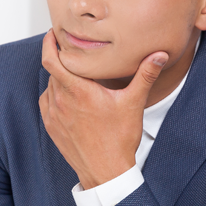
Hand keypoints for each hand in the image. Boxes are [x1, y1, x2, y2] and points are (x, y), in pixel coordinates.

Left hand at [39, 29, 167, 188]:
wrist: (105, 171)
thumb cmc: (119, 140)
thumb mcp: (134, 103)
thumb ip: (145, 75)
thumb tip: (159, 55)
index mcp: (78, 91)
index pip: (51, 60)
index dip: (48, 44)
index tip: (52, 34)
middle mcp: (61, 101)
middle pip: (52, 71)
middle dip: (61, 60)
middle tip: (72, 52)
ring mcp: (54, 115)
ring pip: (49, 86)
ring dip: (59, 78)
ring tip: (74, 74)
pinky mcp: (51, 126)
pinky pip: (47, 102)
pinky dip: (54, 94)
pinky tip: (68, 95)